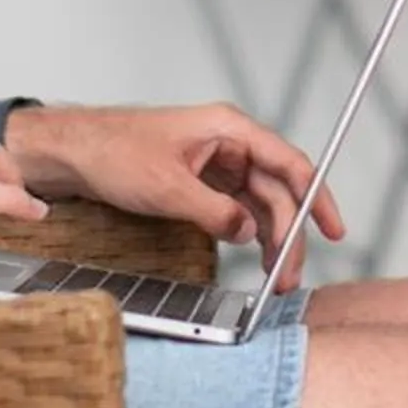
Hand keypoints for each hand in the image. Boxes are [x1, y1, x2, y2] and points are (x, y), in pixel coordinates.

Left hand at [15, 104, 346, 291]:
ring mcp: (216, 165)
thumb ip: (213, 210)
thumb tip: (247, 232)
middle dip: (289, 234)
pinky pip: (238, 211)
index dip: (317, 196)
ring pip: (260, 205)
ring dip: (271, 240)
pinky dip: (248, 236)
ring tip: (275, 278)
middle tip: (289, 275)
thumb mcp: (165, 186)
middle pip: (277, 191)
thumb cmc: (112, 151)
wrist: (73, 155)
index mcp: (228, 129)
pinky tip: (253, 258)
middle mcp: (228, 145)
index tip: (334, 229)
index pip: (289, 163)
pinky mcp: (201, 185)